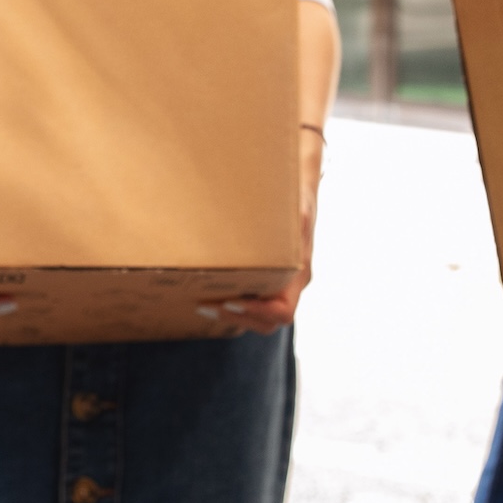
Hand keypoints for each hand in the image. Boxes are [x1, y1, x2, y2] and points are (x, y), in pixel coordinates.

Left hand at [223, 123, 324, 334]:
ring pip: (258, 314)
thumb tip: (286, 220)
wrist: (300, 180)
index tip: (230, 301)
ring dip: (231, 314)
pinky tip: (209, 290)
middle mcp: (290, 282)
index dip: (256, 314)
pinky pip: (253, 299)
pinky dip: (232, 302)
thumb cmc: (298, 194)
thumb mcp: (297, 208)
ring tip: (202, 302)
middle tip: (205, 305)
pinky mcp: (266, 275)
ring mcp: (279, 281)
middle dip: (236, 317)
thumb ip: (293, 220)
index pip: (282, 311)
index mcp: (299, 272)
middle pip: (267, 321)